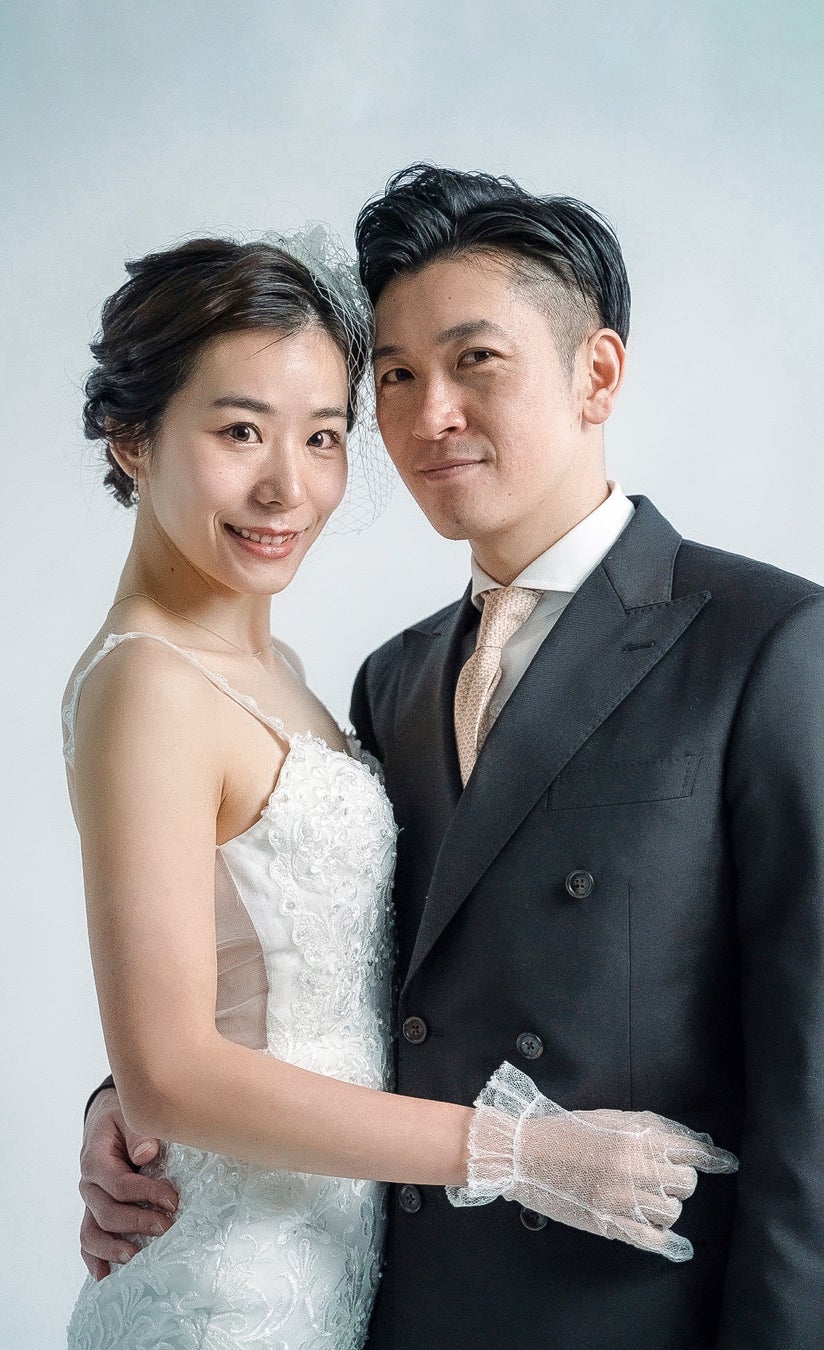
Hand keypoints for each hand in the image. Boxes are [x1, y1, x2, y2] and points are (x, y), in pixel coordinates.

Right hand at [79, 1087, 177, 1279]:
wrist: (107, 1120)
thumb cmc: (123, 1117)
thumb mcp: (130, 1115)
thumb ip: (138, 1134)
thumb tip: (146, 1154)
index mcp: (95, 1159)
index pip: (119, 1184)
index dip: (146, 1194)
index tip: (174, 1200)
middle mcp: (88, 1184)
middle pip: (107, 1212)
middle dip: (138, 1222)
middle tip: (167, 1228)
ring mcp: (89, 1202)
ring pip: (92, 1232)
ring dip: (114, 1248)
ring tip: (137, 1257)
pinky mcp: (93, 1213)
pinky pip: (88, 1239)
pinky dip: (95, 1259)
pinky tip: (106, 1276)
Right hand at [513, 1105, 737, 1260]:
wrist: (524, 1153)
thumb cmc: (566, 1130)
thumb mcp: (612, 1118)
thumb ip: (653, 1128)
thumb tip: (695, 1144)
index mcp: (636, 1136)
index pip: (689, 1150)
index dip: (711, 1159)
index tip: (727, 1164)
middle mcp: (634, 1167)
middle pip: (685, 1182)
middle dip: (680, 1180)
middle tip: (664, 1177)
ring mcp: (622, 1198)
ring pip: (671, 1211)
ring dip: (666, 1204)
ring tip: (648, 1198)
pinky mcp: (608, 1222)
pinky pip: (651, 1238)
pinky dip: (666, 1241)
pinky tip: (672, 1242)